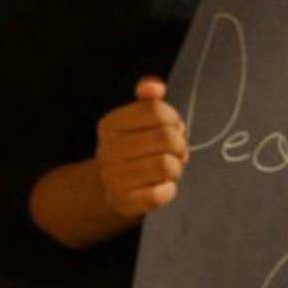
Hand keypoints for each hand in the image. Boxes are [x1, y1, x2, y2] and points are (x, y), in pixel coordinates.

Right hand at [95, 78, 188, 220]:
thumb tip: (155, 86)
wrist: (113, 189)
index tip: (172, 128)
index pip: (156, 110)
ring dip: (176, 168)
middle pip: (166, 138)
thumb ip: (149, 100)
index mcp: (111, 124)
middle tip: (175, 152)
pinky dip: (169, 190)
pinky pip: (162, 193)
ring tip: (168, 169)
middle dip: (179, 145)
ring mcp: (113, 177)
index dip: (174, 120)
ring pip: (167, 165)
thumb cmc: (138, 149)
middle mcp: (107, 149)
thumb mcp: (140, 121)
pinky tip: (160, 187)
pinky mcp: (124, 202)